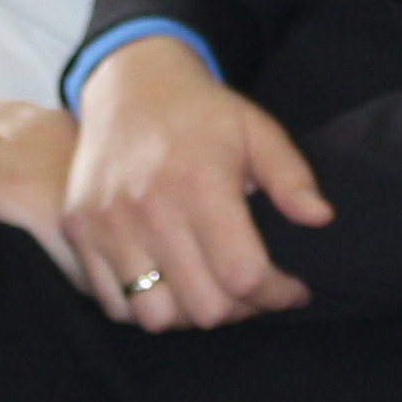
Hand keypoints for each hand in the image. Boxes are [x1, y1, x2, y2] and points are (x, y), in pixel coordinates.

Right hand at [59, 34, 331, 331]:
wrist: (130, 85)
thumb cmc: (203, 113)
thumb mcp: (258, 130)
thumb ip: (292, 177)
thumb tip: (320, 218)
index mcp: (199, 183)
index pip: (243, 274)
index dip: (276, 294)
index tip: (294, 290)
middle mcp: (149, 208)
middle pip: (203, 306)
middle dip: (241, 310)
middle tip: (255, 292)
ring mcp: (108, 223)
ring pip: (156, 316)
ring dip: (191, 315)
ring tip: (212, 292)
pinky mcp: (80, 231)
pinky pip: (112, 303)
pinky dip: (145, 308)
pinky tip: (172, 286)